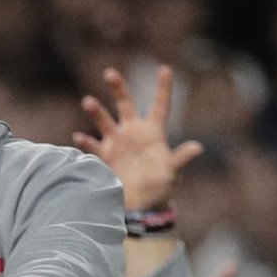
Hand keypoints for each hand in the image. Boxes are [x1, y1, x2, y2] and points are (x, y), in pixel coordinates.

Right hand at [73, 65, 202, 211]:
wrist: (141, 206)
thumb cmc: (160, 188)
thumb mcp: (172, 172)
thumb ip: (181, 158)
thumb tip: (198, 148)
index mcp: (153, 133)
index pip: (160, 105)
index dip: (163, 88)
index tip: (164, 69)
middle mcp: (133, 133)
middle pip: (126, 105)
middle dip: (118, 89)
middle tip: (110, 73)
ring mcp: (117, 144)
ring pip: (105, 122)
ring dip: (96, 112)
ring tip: (88, 102)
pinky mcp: (105, 158)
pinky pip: (93, 147)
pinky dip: (85, 142)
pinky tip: (79, 138)